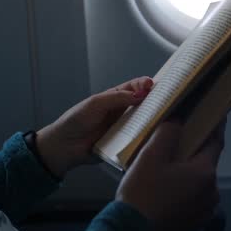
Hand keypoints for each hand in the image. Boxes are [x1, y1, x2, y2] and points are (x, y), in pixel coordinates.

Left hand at [35, 76, 153, 177]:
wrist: (65, 146)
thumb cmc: (76, 120)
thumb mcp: (96, 103)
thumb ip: (118, 98)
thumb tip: (141, 94)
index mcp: (116, 98)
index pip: (136, 87)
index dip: (146, 85)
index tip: (153, 85)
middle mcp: (123, 111)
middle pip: (144, 104)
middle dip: (155, 102)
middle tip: (165, 102)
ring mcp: (125, 128)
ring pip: (144, 122)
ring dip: (152, 120)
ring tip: (162, 118)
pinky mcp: (125, 144)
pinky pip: (138, 139)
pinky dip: (145, 137)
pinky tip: (152, 135)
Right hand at [116, 120, 225, 230]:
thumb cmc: (144, 192)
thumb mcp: (151, 155)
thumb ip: (168, 132)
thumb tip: (179, 119)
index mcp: (205, 172)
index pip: (216, 141)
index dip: (215, 126)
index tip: (216, 114)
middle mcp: (212, 191)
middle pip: (206, 163)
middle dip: (195, 153)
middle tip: (178, 145)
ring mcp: (206, 209)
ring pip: (200, 182)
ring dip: (189, 174)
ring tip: (168, 170)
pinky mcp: (196, 223)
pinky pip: (194, 199)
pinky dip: (186, 191)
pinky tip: (168, 191)